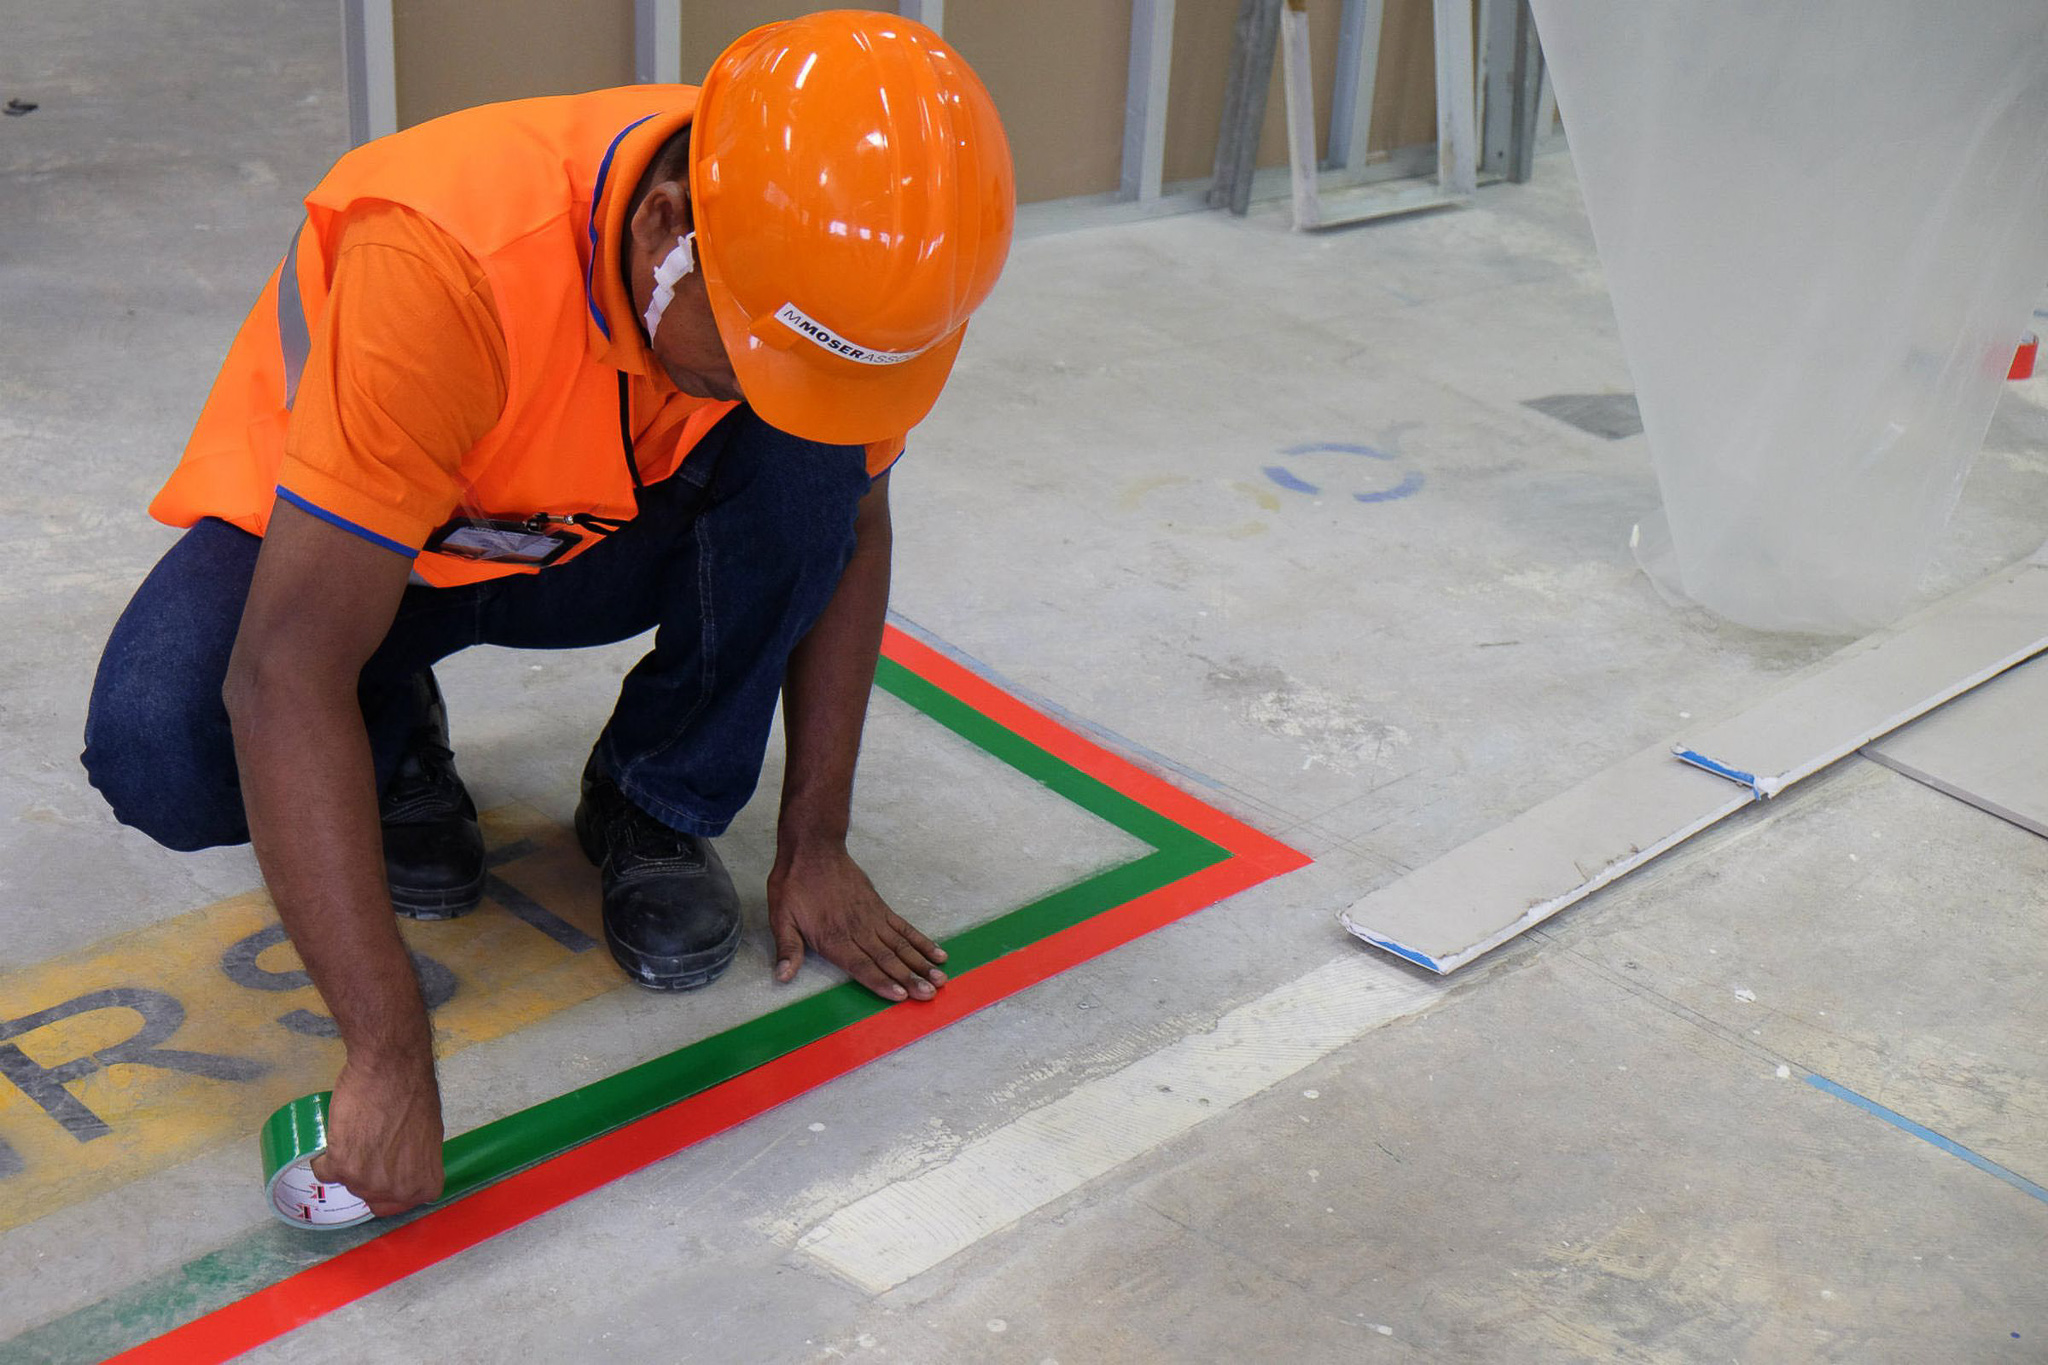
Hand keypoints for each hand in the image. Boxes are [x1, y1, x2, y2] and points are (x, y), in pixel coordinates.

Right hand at [310, 1051, 444, 1216]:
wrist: (392, 1070)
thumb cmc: (415, 1094)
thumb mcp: (428, 1135)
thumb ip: (415, 1162)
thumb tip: (402, 1168)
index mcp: (425, 1185)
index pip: (398, 1204)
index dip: (387, 1188)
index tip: (381, 1172)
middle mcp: (397, 1191)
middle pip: (371, 1197)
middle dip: (368, 1176)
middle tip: (368, 1148)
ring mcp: (368, 1182)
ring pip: (347, 1183)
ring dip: (346, 1164)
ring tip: (356, 1134)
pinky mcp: (340, 1167)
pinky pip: (323, 1171)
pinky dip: (325, 1156)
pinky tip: (337, 1135)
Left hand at [768, 843, 946, 1001]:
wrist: (814, 849)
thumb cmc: (794, 885)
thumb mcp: (781, 917)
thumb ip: (787, 949)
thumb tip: (782, 977)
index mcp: (833, 938)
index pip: (861, 965)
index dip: (881, 982)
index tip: (902, 995)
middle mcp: (857, 930)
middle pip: (888, 959)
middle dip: (910, 978)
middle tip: (930, 994)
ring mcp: (872, 918)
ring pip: (901, 945)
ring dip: (921, 963)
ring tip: (941, 978)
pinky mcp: (880, 907)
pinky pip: (904, 927)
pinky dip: (921, 941)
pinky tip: (936, 953)